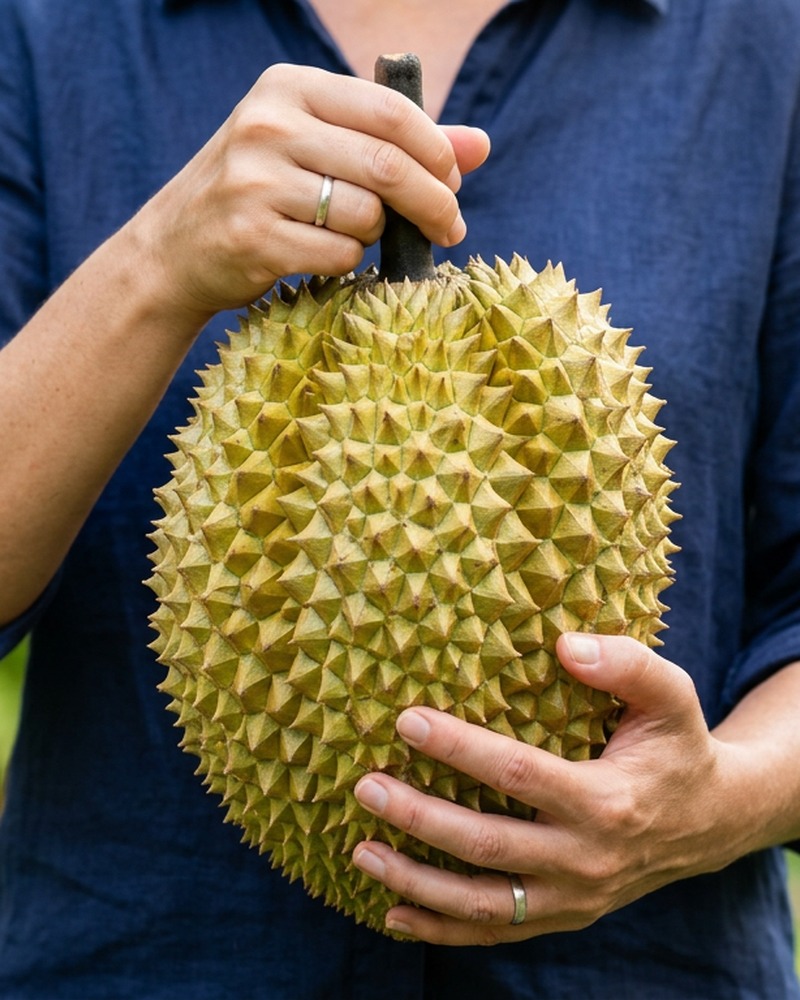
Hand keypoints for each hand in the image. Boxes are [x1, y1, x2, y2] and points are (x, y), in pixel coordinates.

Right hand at [132, 64, 489, 324]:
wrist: (176, 247)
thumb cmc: (261, 191)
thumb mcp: (319, 147)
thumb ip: (396, 142)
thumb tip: (480, 146)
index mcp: (289, 88)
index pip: (390, 111)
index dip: (437, 151)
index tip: (453, 182)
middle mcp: (269, 126)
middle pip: (388, 166)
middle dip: (434, 203)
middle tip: (449, 228)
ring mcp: (256, 182)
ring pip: (366, 215)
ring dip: (376, 235)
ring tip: (353, 235)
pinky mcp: (253, 237)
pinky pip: (339, 255)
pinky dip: (346, 263)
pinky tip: (321, 256)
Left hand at [351, 634, 760, 944]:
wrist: (710, 822)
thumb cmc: (677, 747)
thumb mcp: (672, 696)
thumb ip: (629, 664)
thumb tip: (565, 644)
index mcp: (607, 801)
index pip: (518, 775)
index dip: (459, 748)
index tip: (407, 720)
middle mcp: (586, 859)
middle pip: (487, 845)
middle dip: (419, 818)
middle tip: (366, 785)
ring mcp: (572, 898)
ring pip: (481, 903)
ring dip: (415, 881)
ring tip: (360, 849)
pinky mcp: (561, 917)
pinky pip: (494, 932)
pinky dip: (439, 930)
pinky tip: (392, 911)